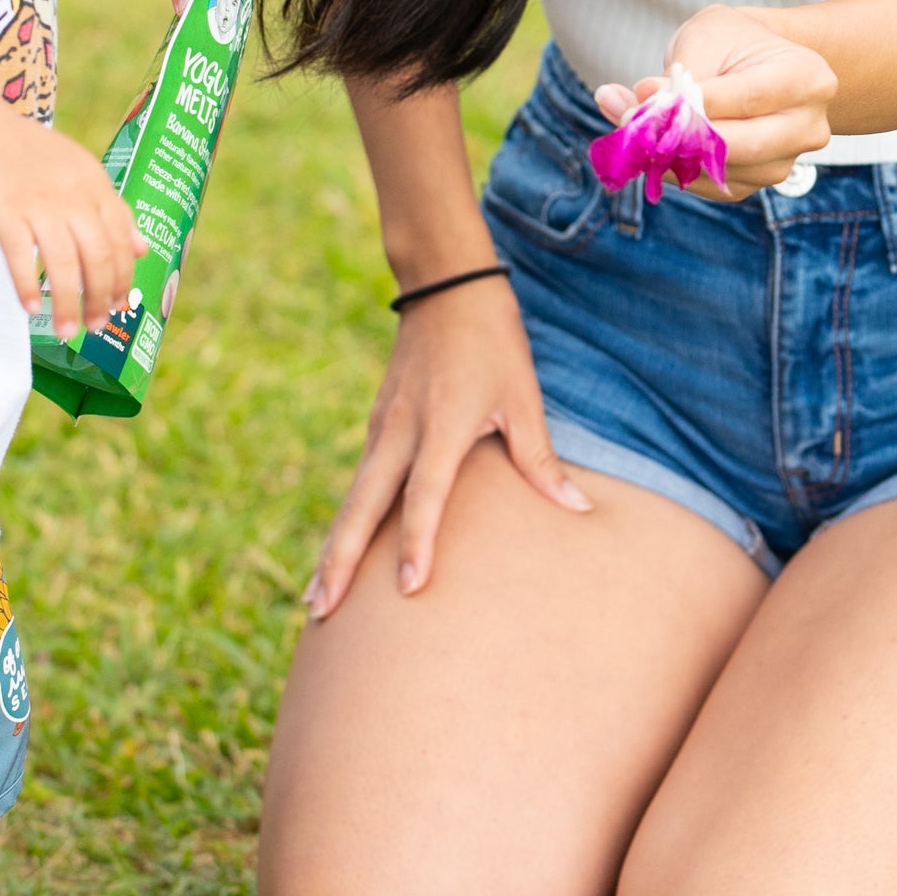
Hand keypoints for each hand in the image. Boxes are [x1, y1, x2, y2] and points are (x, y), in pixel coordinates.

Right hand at [0, 109, 141, 332]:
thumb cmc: (36, 159)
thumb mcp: (85, 174)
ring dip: (68, 303)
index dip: (123, 278)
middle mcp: (73, 197)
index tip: (118, 305)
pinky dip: (26, 285)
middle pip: (98, 256)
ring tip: (67, 331)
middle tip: (96, 327)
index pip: (120, 240)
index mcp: (96, 187)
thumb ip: (115, 211)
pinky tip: (31, 308)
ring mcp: (39, 205)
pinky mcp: (5, 212)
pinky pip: (20, 255)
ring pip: (63, 263)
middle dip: (100, 298)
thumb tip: (143, 249)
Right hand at [304, 271, 588, 617]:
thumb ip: (540, 459)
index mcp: (443, 424)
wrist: (445, 283)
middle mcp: (402, 430)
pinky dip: (347, 519)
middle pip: (363, 506)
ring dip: (334, 547)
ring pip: (354, 497)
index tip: (409, 589)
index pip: (426, 495)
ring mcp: (383, 426)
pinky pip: (360, 480)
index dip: (419, 542)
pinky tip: (339, 552)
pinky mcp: (378, 422)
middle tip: (321, 612)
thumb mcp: (522, 395)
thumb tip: (577, 510)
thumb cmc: (493, 341)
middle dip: (340, 561)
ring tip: (319, 600)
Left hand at [594, 5, 835, 199]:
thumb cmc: (736, 42)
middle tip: (627, 117)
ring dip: (664, 151)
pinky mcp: (753, 183)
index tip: (646, 92)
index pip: (749, 99)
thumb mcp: (710, 34)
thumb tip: (641, 101)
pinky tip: (647, 138)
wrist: (757, 64)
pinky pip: (705, 183)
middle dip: (678, 133)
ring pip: (718, 170)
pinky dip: (670, 164)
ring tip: (626, 120)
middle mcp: (806, 128)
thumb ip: (682, 69)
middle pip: (741, 146)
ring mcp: (784, 162)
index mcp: (808, 79)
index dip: (697, 101)